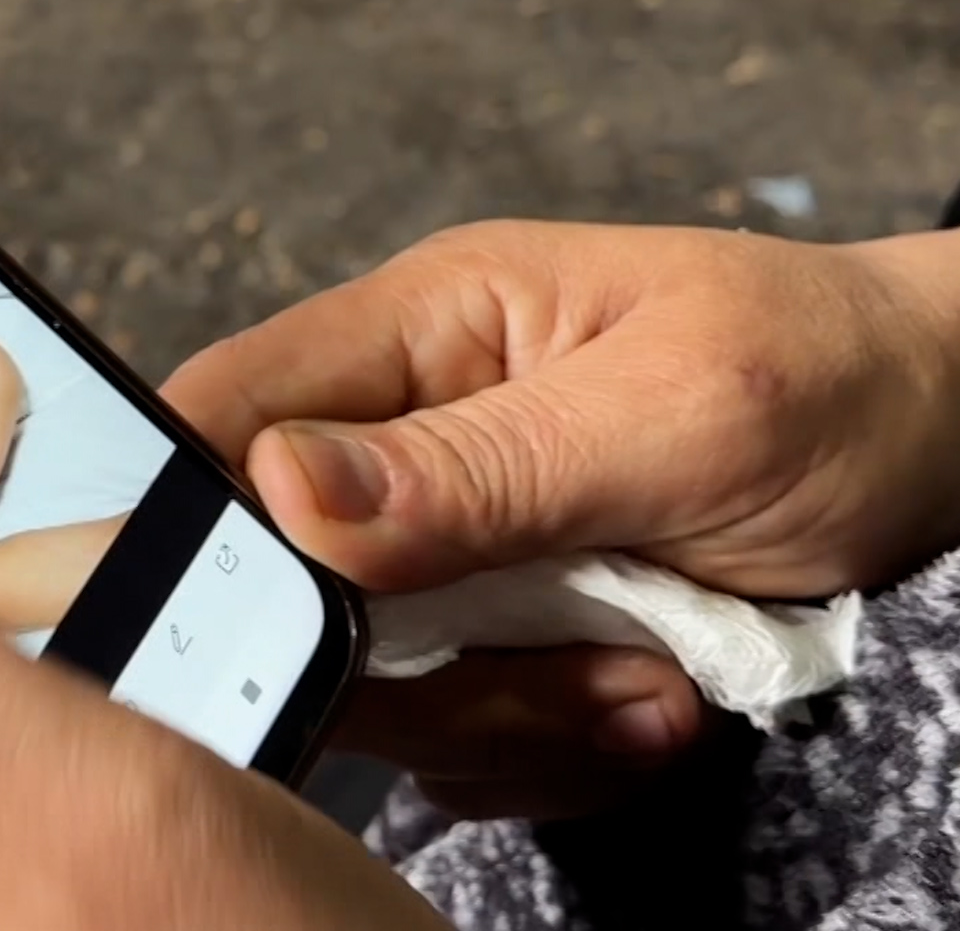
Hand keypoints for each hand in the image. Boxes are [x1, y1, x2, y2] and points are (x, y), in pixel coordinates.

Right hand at [165, 219, 959, 817]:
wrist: (944, 445)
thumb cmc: (829, 380)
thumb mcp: (681, 413)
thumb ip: (479, 460)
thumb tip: (279, 489)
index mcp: (420, 331)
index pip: (223, 410)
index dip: (198, 518)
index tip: (272, 619)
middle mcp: (405, 439)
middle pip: (280, 584)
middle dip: (415, 668)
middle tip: (568, 668)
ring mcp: (444, 547)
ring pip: (371, 684)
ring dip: (505, 718)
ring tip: (646, 680)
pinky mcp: (488, 634)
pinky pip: (449, 737)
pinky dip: (543, 752)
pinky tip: (646, 701)